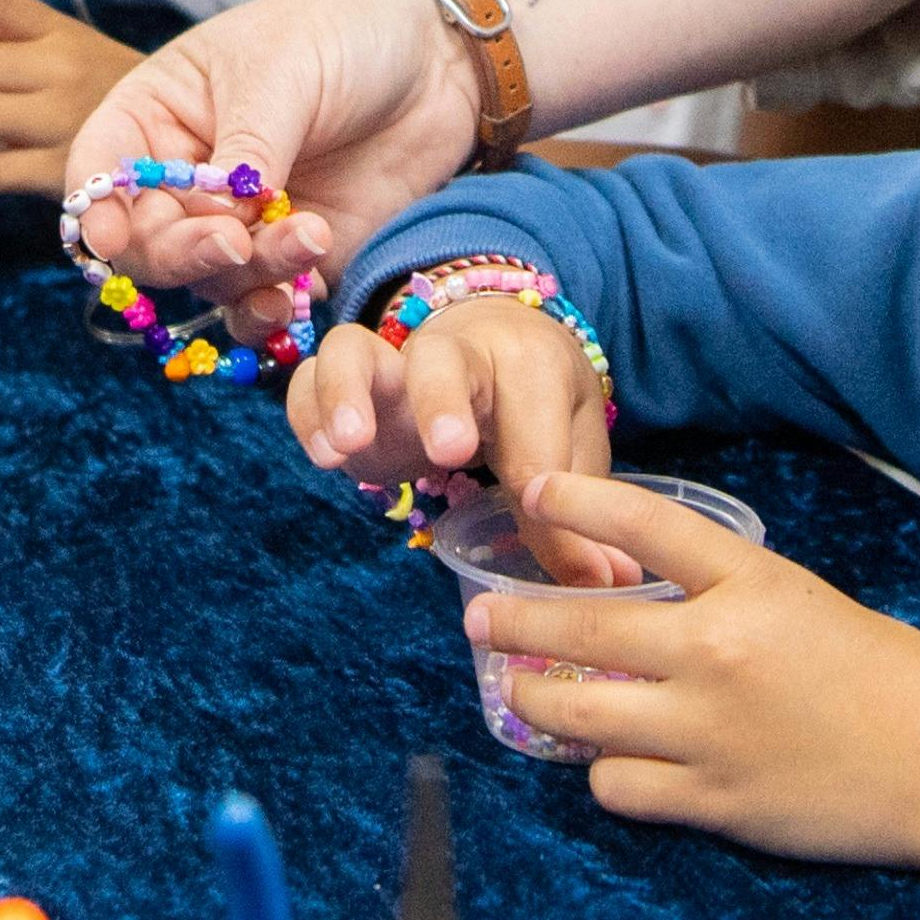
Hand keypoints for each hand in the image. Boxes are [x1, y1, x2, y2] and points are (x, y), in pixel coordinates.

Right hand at [64, 0, 484, 303]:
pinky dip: (273, 308)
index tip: (111, 240)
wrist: (440, 56)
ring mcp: (240, 222)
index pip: (100, 172)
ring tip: (309, 237)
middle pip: (148, 243)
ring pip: (208, 279)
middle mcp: (188, 176)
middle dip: (183, 253)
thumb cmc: (344, 32)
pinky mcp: (293, 257)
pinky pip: (262, 302)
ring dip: (246, 276)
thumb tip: (215, 221)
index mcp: (159, 113)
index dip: (95, 211)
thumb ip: (244, 151)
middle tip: (233, 242)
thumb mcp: (282, 72)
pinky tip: (305, 287)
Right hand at [284, 289, 612, 516]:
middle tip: (449, 451)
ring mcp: (394, 362)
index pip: (532, 431)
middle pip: (440, 361)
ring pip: (356, 350)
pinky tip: (324, 458)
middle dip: (441, 402)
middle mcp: (458, 351)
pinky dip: (308, 412)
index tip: (544, 529)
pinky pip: (311, 378)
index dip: (537, 485)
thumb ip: (577, 514)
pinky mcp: (352, 382)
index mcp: (529, 364)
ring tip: (346, 448)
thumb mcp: (573, 446)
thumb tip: (612, 584)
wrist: (497, 334)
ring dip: (347, 394)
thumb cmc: (539, 400)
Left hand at [465, 472, 919, 885]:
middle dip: (514, 621)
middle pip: (582, 625)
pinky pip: (617, 786)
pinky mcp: (713, 801)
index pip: (644, 525)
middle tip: (481, 619)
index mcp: (752, 584)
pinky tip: (612, 764)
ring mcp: (708, 731)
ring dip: (536, 703)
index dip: (577, 502)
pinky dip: (605, 774)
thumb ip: (726, 595)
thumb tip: (646, 597)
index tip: (533, 493)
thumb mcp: (805, 599)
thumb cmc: (888, 674)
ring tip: (520, 695)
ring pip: (577, 714)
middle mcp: (717, 651)